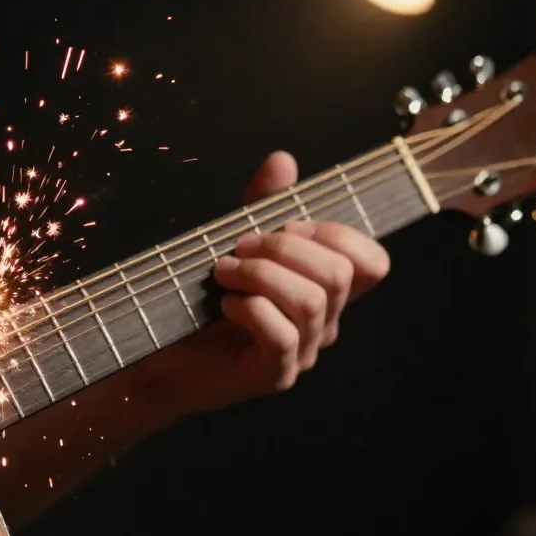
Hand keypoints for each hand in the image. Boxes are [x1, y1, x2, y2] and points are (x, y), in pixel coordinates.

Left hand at [207, 151, 389, 397]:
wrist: (161, 357)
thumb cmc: (201, 300)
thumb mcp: (234, 242)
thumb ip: (262, 204)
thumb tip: (283, 160)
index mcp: (324, 292)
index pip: (373, 263)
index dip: (338, 235)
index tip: (287, 226)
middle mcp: (322, 325)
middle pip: (339, 275)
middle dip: (285, 248)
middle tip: (239, 247)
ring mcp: (301, 354)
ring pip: (311, 302)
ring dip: (260, 274)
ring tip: (223, 272)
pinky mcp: (272, 376)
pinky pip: (282, 336)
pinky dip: (249, 309)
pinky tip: (224, 305)